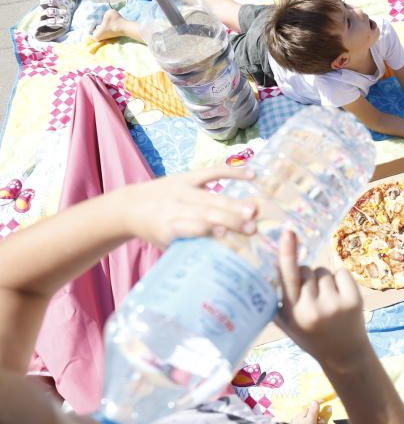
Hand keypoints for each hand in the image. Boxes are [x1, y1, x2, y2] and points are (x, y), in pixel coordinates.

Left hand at [121, 166, 257, 248]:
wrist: (130, 206)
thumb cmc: (155, 232)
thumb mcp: (168, 244)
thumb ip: (191, 245)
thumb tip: (225, 251)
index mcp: (167, 227)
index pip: (189, 228)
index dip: (206, 229)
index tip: (225, 235)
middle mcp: (174, 207)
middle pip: (205, 212)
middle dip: (229, 219)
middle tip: (252, 227)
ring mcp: (181, 189)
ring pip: (212, 197)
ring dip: (234, 204)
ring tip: (254, 211)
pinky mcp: (186, 177)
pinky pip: (212, 172)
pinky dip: (232, 172)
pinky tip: (251, 176)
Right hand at [275, 229, 370, 364]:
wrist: (344, 354)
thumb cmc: (310, 335)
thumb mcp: (287, 324)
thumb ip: (276, 300)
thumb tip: (270, 266)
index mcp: (294, 313)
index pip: (287, 277)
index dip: (287, 252)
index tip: (288, 232)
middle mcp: (314, 308)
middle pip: (306, 269)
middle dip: (306, 276)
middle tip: (311, 296)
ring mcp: (335, 304)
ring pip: (323, 270)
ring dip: (323, 279)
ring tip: (326, 300)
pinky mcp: (354, 300)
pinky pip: (341, 272)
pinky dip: (340, 279)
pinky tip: (339, 296)